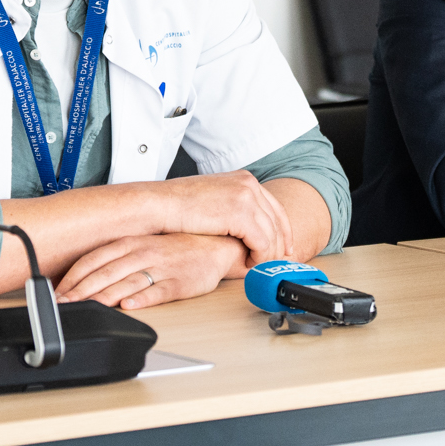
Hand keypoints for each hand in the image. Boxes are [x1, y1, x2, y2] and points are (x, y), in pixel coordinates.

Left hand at [57, 232, 247, 308]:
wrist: (216, 247)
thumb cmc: (176, 248)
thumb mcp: (142, 246)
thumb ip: (115, 259)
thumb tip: (83, 276)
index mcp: (131, 243)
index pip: (94, 259)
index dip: (73, 277)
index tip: (57, 292)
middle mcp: (143, 253)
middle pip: (106, 272)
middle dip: (81, 290)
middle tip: (63, 305)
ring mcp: (161, 268)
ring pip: (127, 282)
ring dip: (104, 296)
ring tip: (86, 307)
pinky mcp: (179, 283)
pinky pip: (158, 291)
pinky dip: (142, 298)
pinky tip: (129, 306)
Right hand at [150, 171, 294, 266]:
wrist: (159, 205)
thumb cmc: (178, 206)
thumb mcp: (214, 199)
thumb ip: (234, 209)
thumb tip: (247, 231)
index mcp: (244, 178)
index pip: (275, 207)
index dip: (283, 230)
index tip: (285, 247)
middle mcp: (249, 184)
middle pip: (278, 220)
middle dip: (280, 245)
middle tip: (278, 263)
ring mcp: (246, 197)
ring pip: (272, 234)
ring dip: (268, 254)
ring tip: (259, 267)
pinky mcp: (241, 214)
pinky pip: (262, 243)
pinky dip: (259, 257)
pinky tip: (250, 265)